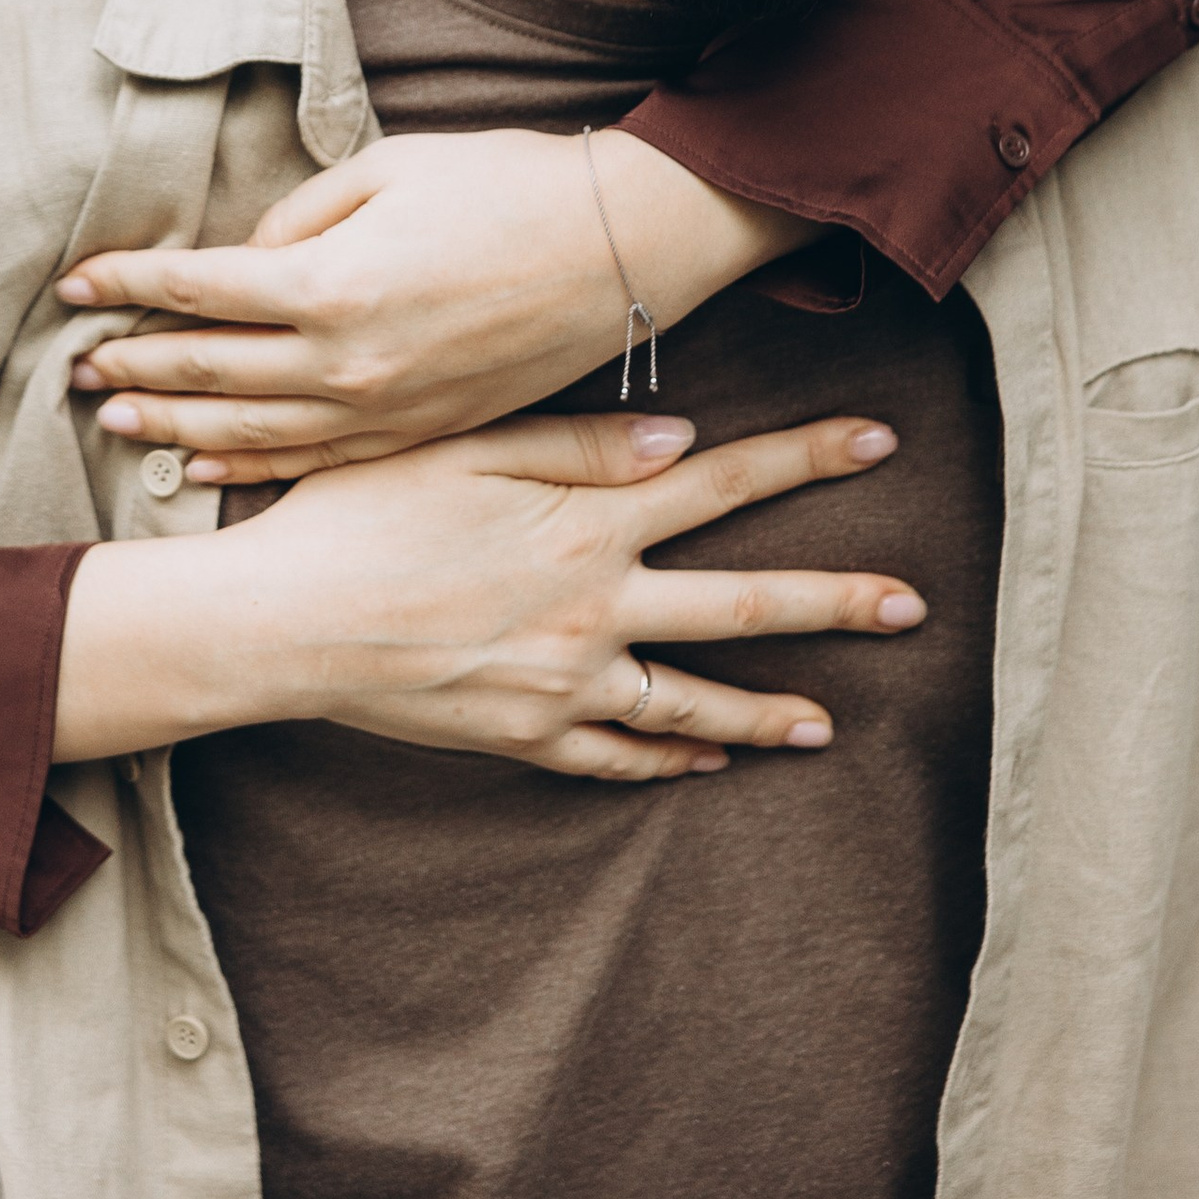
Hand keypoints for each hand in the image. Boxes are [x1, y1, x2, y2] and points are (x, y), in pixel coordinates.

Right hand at [52, 405, 922, 783]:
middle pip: (740, 603)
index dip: (803, 458)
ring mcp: (565, 683)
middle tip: (915, 605)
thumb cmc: (357, 512)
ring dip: (769, 708)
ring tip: (831, 722)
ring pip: (693, 701)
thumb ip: (575, 442)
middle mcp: (594, 607)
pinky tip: (707, 761)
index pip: (720, 481)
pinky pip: (618, 756)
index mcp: (584, 522)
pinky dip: (671, 759)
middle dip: (834, 600)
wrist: (283, 624)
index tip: (879, 440)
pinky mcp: (525, 736)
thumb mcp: (460, 446)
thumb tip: (683, 437)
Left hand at [57, 129, 816, 481]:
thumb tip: (249, 255)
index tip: (75, 284)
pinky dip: (247, 463)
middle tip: (75, 365)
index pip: (199, 288)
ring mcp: (384, 408)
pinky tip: (200, 462)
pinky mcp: (419, 431)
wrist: (621, 247)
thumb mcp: (391, 169)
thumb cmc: (504, 186)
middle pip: (211, 367)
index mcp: (332, 282)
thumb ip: (303, 215)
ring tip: (113, 415)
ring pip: (251, 427)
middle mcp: (347, 360)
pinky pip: (312, 460)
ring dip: (174, 419)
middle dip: (135, 361)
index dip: (128, 285)